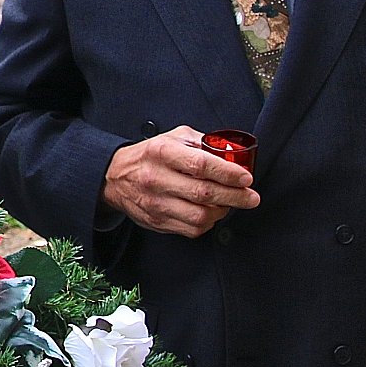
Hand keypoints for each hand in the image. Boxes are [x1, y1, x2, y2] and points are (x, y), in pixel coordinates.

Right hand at [101, 126, 258, 237]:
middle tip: (251, 196)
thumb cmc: (149, 156)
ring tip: (228, 203)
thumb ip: (202, 143)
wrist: (114, 177)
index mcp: (162, 153)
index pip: (202, 165)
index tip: (245, 177)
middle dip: (235, 196)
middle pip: (205, 193)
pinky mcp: (157, 221)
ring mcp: (156, 203)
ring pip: (200, 216)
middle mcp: (157, 179)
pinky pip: (191, 229)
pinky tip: (210, 212)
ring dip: (222, 211)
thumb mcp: (172, 138)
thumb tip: (232, 153)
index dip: (229, 173)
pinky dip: (208, 222)